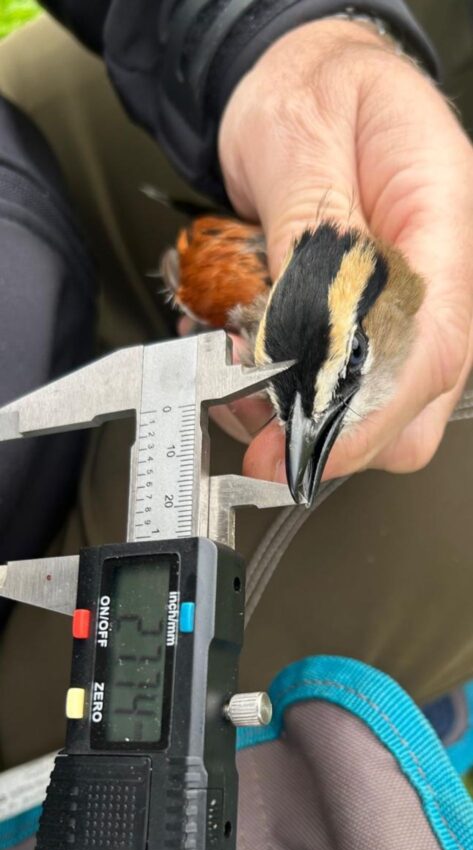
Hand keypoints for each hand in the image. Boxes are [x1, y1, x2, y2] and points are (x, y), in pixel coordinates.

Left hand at [218, 19, 472, 484]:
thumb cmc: (314, 94)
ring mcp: (404, 313)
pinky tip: (236, 353)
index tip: (309, 445)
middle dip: (329, 432)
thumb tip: (299, 327)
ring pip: (369, 413)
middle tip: (249, 413)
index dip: (372, 412)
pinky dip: (275, 392)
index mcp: (444, 224)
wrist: (304, 84)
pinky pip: (333, 388)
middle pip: (412, 406)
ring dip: (288, 412)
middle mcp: (438, 282)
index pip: (430, 347)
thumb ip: (309, 235)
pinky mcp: (364, 329)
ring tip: (225, 360)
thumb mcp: (302, 139)